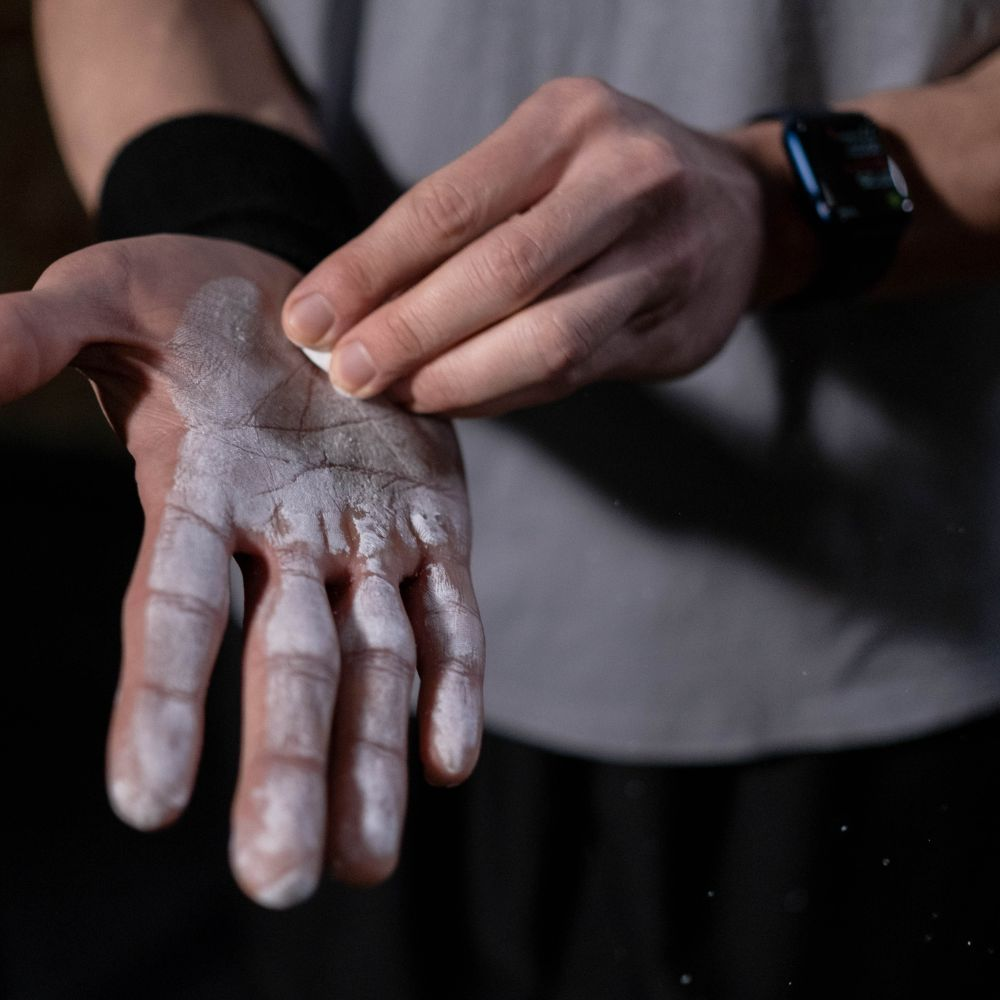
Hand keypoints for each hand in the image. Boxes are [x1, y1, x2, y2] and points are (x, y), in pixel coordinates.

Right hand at [0, 235, 483, 904]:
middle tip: (282, 880)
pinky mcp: (434, 523)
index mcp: (198, 495)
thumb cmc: (194, 303)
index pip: (174, 611)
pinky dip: (454, 681)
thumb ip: (43, 331)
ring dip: (375, 759)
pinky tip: (449, 762)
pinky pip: (449, 613)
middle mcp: (283, 540)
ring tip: (369, 859)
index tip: (146, 802)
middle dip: (286, 768)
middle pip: (284, 669)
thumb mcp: (112, 297)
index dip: (160, 699)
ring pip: (374, 662)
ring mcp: (365, 539)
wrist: (305, 300)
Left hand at [282, 76, 770, 415]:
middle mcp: (626, 180)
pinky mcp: (677, 329)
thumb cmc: (606, 185)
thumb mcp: (538, 164)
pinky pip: (573, 374)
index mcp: (568, 123)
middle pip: (499, 273)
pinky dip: (503, 393)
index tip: (308, 319)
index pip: (448, 205)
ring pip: (545, 338)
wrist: (740, 209)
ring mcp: (664, 258)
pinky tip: (457, 399)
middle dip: (409, 333)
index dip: (369, 270)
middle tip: (347, 374)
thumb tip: (354, 311)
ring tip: (398, 395)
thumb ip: (460, 228)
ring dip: (457, 378)